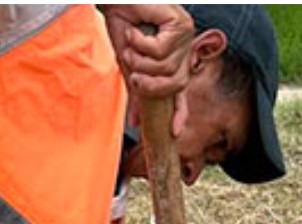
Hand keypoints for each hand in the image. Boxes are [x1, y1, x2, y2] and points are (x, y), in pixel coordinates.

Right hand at [101, 4, 194, 134]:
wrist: (115, 0)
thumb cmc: (122, 23)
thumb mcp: (128, 60)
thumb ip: (136, 86)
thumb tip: (136, 119)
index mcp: (175, 60)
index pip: (181, 91)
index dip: (179, 111)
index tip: (174, 132)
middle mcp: (185, 49)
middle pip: (176, 84)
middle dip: (149, 83)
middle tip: (132, 71)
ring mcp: (186, 36)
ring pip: (166, 68)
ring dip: (140, 59)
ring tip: (130, 44)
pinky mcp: (181, 24)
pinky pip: (160, 50)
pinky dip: (141, 43)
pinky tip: (136, 30)